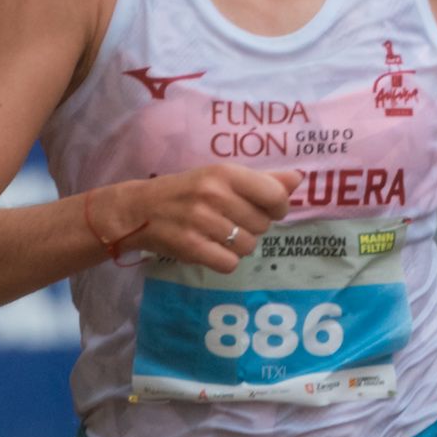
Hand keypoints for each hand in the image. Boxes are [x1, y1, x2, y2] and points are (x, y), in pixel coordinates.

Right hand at [92, 164, 288, 273]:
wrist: (138, 209)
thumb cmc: (186, 191)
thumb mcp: (220, 177)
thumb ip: (261, 180)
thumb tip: (298, 180)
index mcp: (224, 173)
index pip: (275, 196)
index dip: (279, 208)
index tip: (269, 210)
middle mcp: (214, 195)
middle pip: (262, 225)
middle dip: (252, 227)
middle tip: (230, 221)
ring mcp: (202, 222)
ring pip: (248, 246)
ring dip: (238, 246)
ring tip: (218, 235)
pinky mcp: (191, 247)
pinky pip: (229, 264)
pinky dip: (224, 261)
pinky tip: (211, 249)